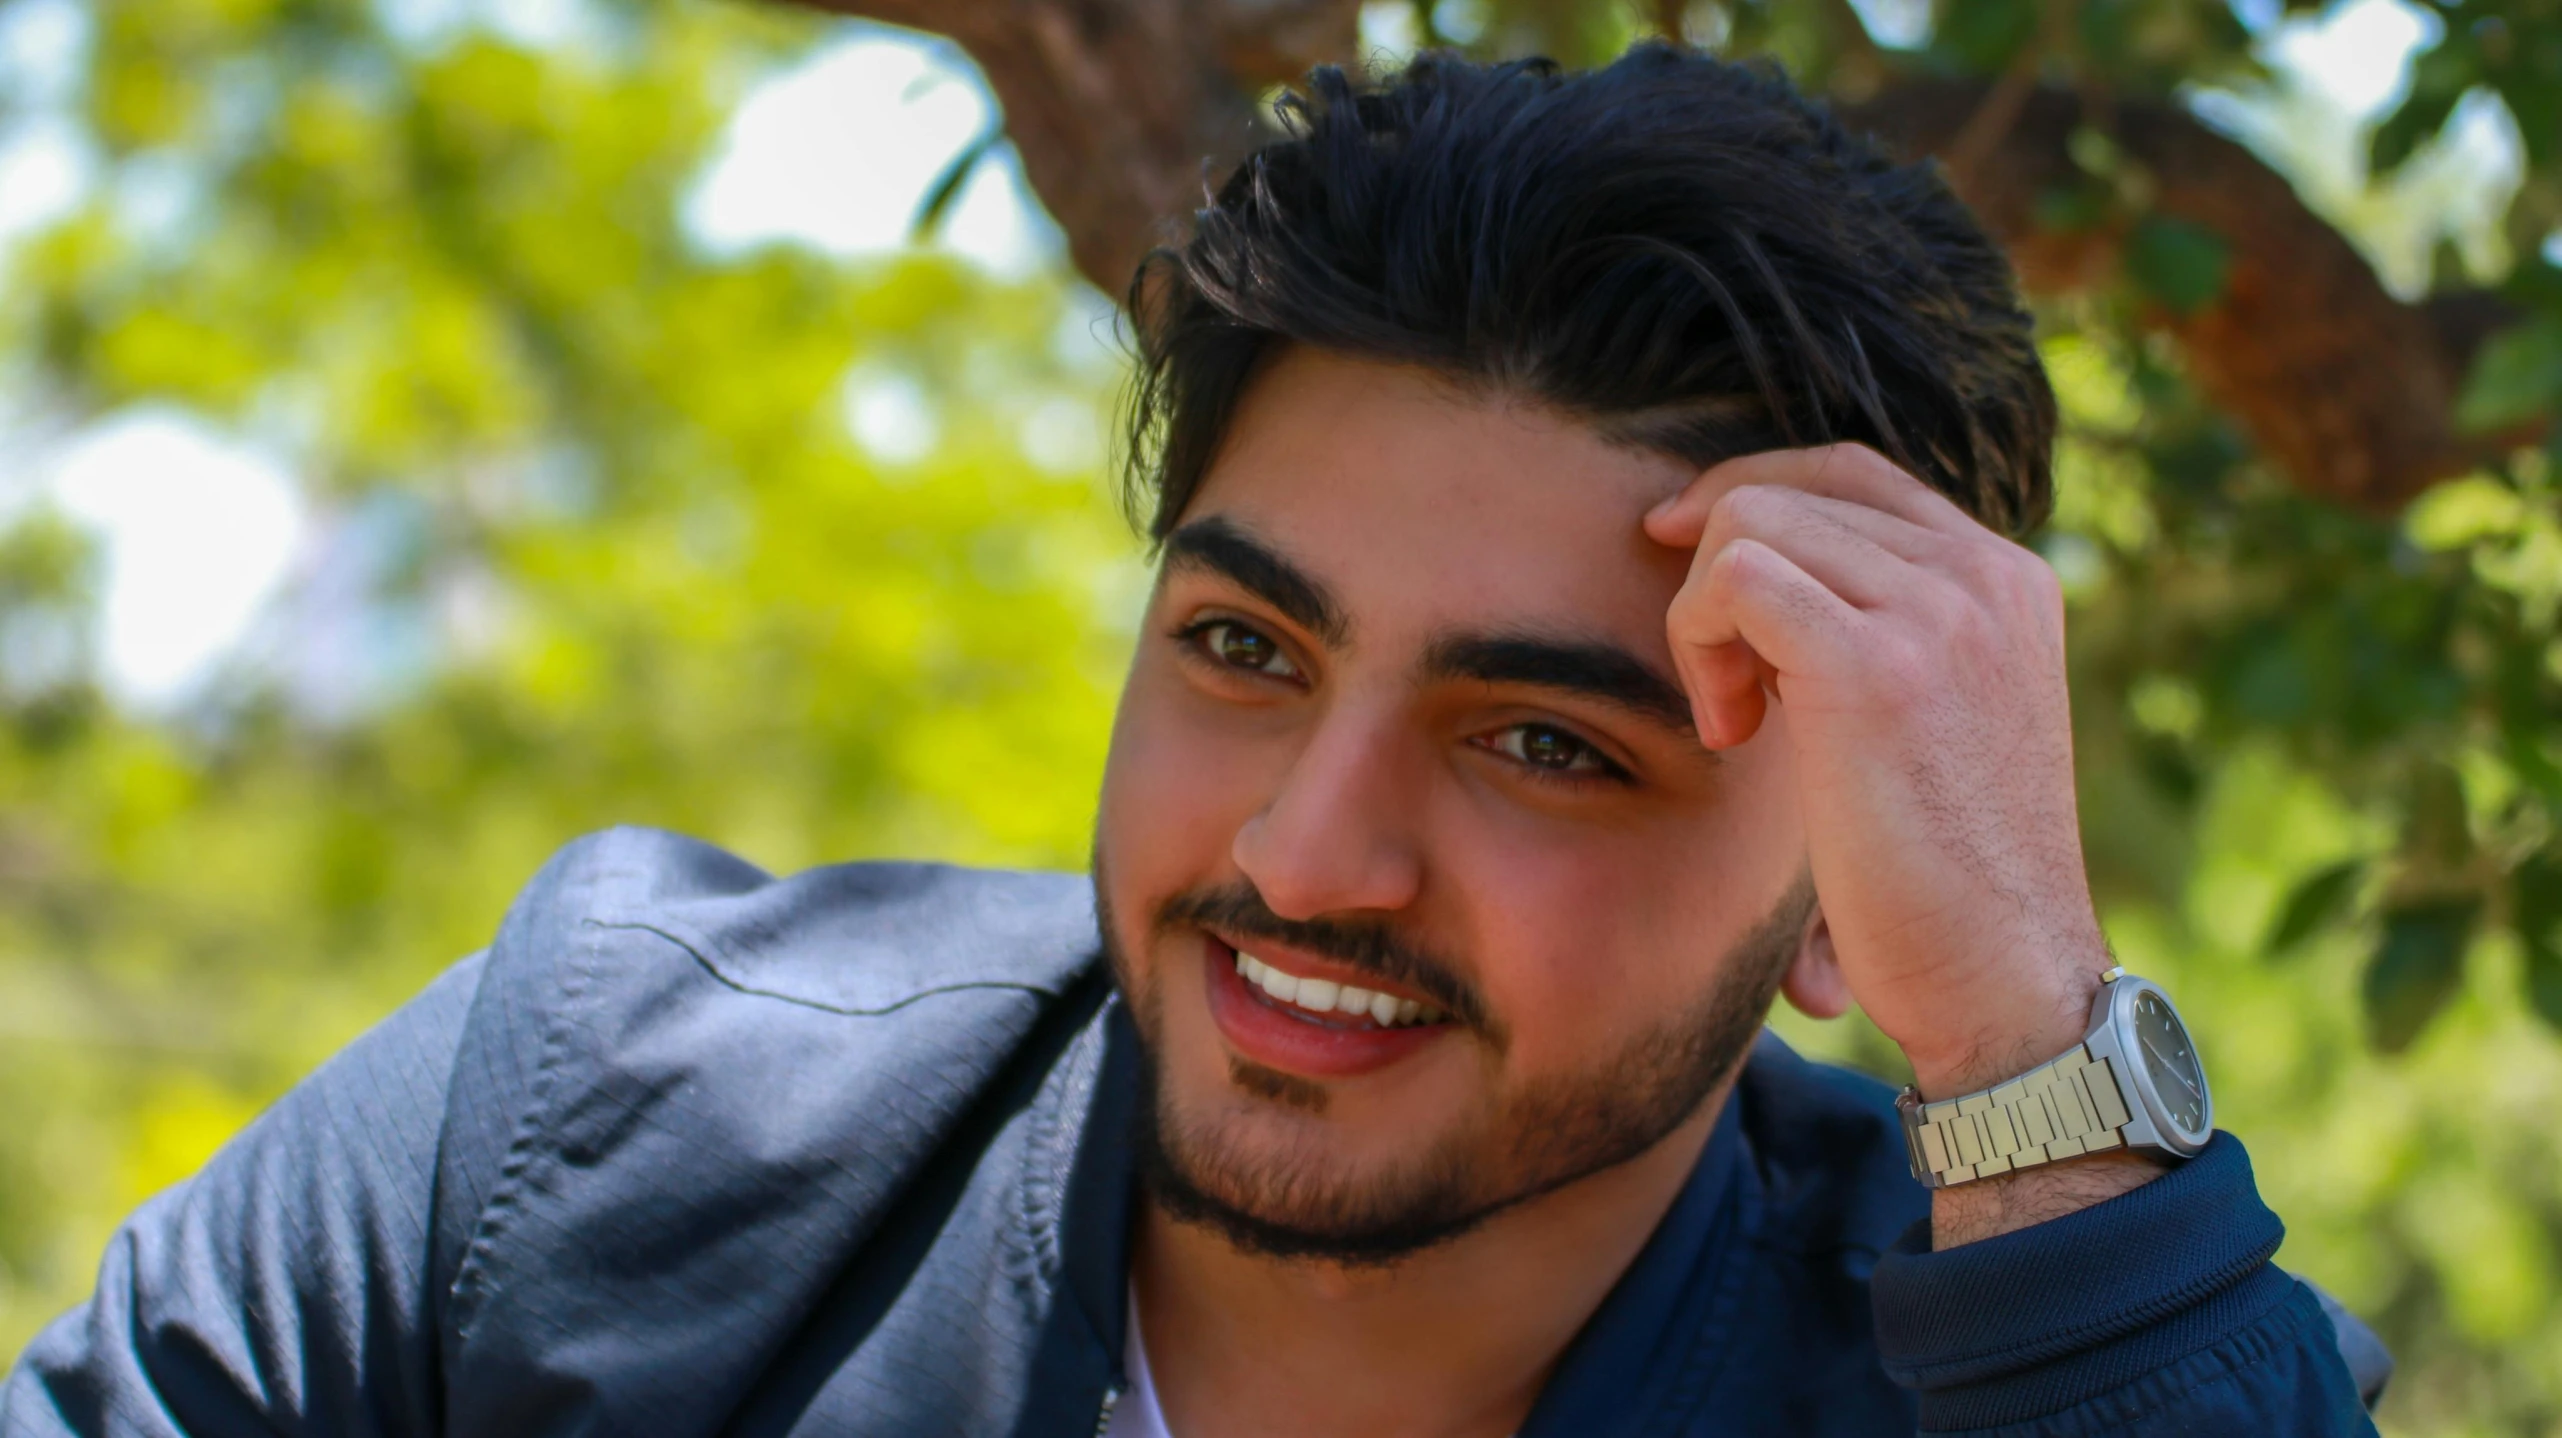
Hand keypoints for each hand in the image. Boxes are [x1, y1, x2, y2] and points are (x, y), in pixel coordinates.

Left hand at [1643, 444, 2109, 1101]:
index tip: (1697, 577)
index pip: (1850, 471)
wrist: (2007, 980)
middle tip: (1729, 695)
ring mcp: (1937, 611)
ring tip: (1735, 722)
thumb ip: (1887, 634)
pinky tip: (1731, 733)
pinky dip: (1699, 643)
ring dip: (1702, 620)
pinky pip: (1733, 576)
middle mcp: (1984, 575)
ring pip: (1749, 520)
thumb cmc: (1951, 879)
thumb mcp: (1937, 723)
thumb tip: (1766, 580)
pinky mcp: (1874, 665)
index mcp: (2007, 580)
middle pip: (1788, 486)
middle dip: (1717, 579)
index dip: (1752, 503)